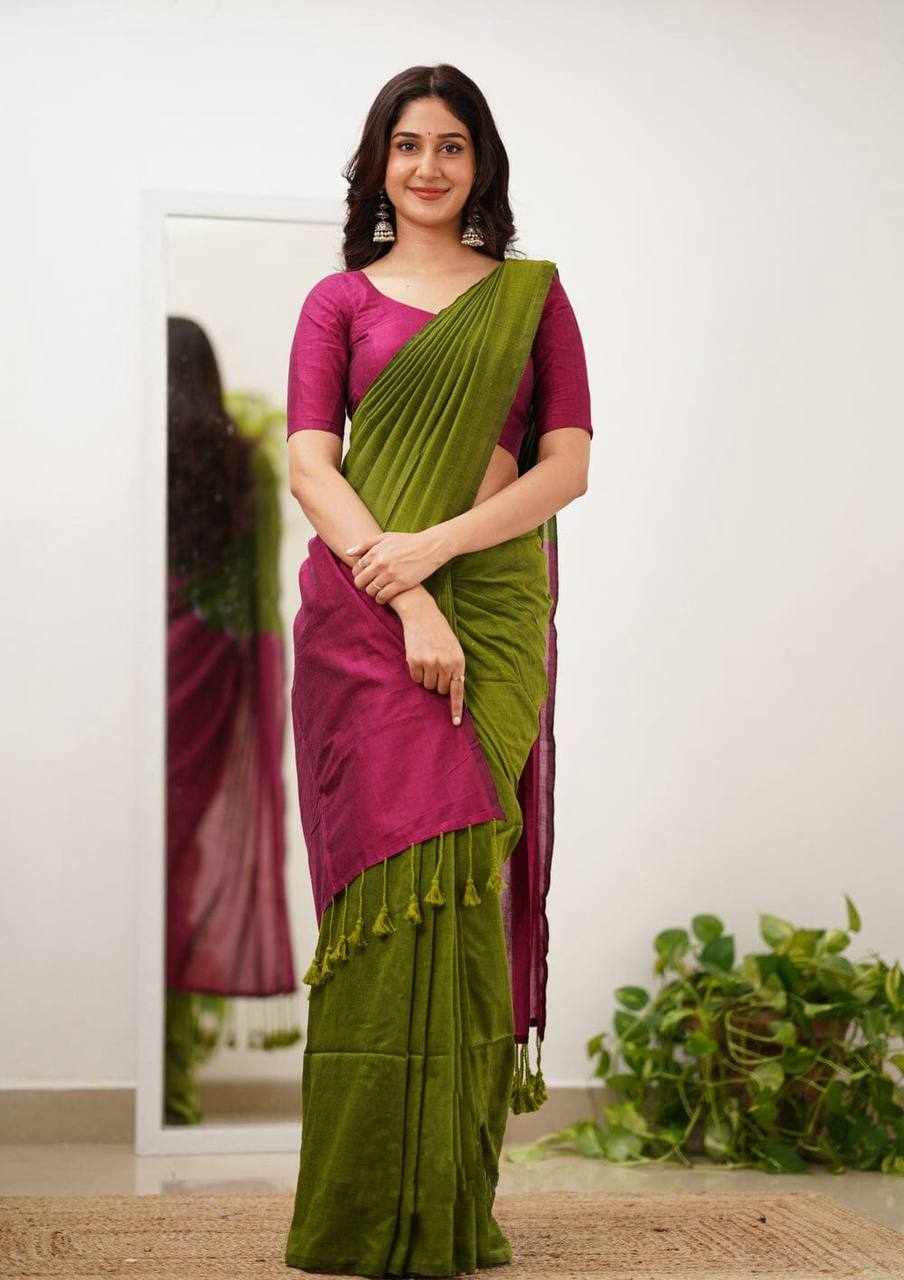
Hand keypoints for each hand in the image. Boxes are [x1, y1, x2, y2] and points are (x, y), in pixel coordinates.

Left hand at [346, 527, 450, 604]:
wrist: (430, 548)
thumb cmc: (407, 542)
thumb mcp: (386, 537)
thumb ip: (365, 544)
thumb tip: (348, 553)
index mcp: (375, 552)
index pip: (357, 568)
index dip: (358, 574)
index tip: (363, 577)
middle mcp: (381, 563)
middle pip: (360, 581)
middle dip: (362, 585)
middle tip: (368, 586)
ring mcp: (391, 574)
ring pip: (371, 590)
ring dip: (372, 593)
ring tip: (377, 591)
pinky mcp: (401, 584)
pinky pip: (383, 597)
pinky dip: (381, 599)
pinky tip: (384, 597)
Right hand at [397, 594, 465, 725]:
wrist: (422, 614)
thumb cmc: (439, 632)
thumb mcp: (454, 648)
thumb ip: (454, 668)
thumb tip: (451, 691)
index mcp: (458, 661)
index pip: (458, 691)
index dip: (455, 708)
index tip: (454, 723)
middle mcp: (445, 664)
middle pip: (441, 690)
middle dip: (438, 683)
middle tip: (436, 666)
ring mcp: (429, 664)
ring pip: (428, 685)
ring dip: (427, 677)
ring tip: (427, 659)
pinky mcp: (414, 662)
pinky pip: (416, 678)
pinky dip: (416, 672)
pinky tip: (418, 657)